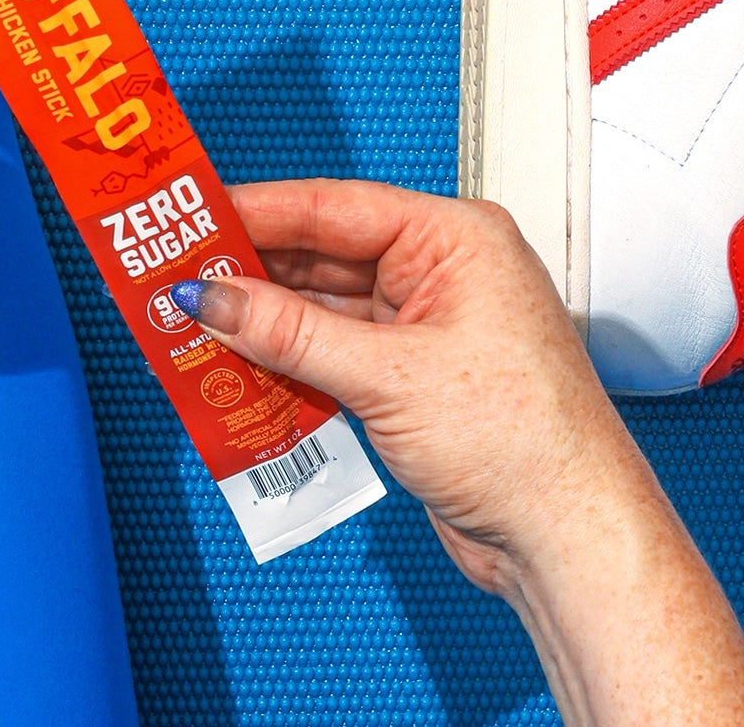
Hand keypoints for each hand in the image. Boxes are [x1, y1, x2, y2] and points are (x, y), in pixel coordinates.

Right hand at [184, 181, 743, 726]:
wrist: (568, 535)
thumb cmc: (527, 442)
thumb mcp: (390, 377)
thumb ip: (293, 335)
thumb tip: (217, 298)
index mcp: (457, 238)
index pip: (337, 207)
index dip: (258, 211)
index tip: (193, 213)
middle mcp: (444, 271)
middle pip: (324, 255)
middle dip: (250, 270)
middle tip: (175, 274)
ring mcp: (427, 326)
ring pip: (322, 309)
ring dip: (262, 323)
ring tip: (191, 325)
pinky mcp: (413, 379)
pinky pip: (333, 354)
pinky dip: (288, 363)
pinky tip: (239, 368)